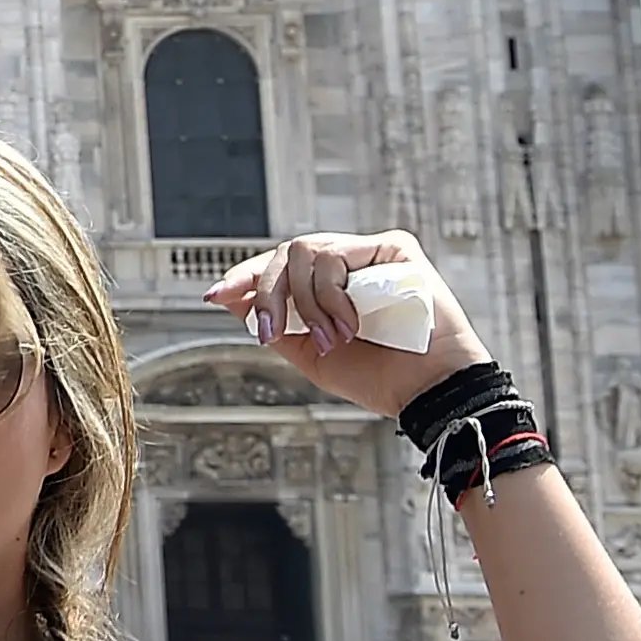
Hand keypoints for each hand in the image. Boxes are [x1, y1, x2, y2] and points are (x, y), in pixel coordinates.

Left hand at [204, 229, 489, 417]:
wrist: (427, 391)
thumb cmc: (380, 376)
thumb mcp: (311, 354)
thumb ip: (275, 323)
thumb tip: (229, 297)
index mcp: (327, 287)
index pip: (277, 267)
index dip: (243, 278)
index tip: (214, 295)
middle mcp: (347, 265)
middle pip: (283, 254)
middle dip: (269, 295)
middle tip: (274, 333)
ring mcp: (369, 254)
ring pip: (303, 251)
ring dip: (309, 304)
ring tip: (334, 338)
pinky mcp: (393, 248)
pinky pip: (337, 256)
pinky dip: (333, 295)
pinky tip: (352, 323)